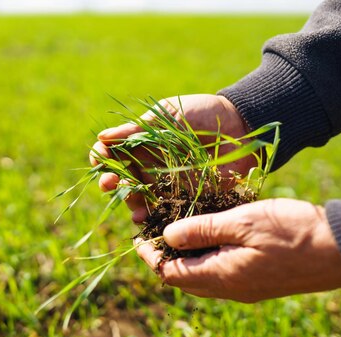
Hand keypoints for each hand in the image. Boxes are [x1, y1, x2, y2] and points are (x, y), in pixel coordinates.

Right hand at [90, 94, 252, 222]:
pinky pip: (163, 211)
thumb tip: (102, 137)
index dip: (102, 158)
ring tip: (126, 202)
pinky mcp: (183, 198)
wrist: (240, 124)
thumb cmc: (201, 113)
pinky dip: (150, 217)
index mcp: (141, 145)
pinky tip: (142, 218)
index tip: (100, 159)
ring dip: (128, 203)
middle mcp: (148, 166)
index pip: (112, 154)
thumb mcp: (166, 115)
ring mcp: (164, 184)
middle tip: (108, 183)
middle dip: (109, 183)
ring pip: (137, 199)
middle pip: (120, 180)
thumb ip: (136, 129)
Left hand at [136, 198, 340, 301]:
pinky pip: (219, 275)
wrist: (340, 249)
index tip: (137, 237)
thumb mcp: (242, 222)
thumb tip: (166, 236)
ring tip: (176, 231)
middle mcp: (229, 289)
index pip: (169, 273)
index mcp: (220, 277)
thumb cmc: (292, 232)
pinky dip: (204, 258)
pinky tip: (208, 236)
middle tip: (153, 232)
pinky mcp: (258, 282)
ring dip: (184, 259)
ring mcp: (244, 288)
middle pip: (182, 279)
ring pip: (200, 278)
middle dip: (162, 258)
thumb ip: (201, 230)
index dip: (149, 256)